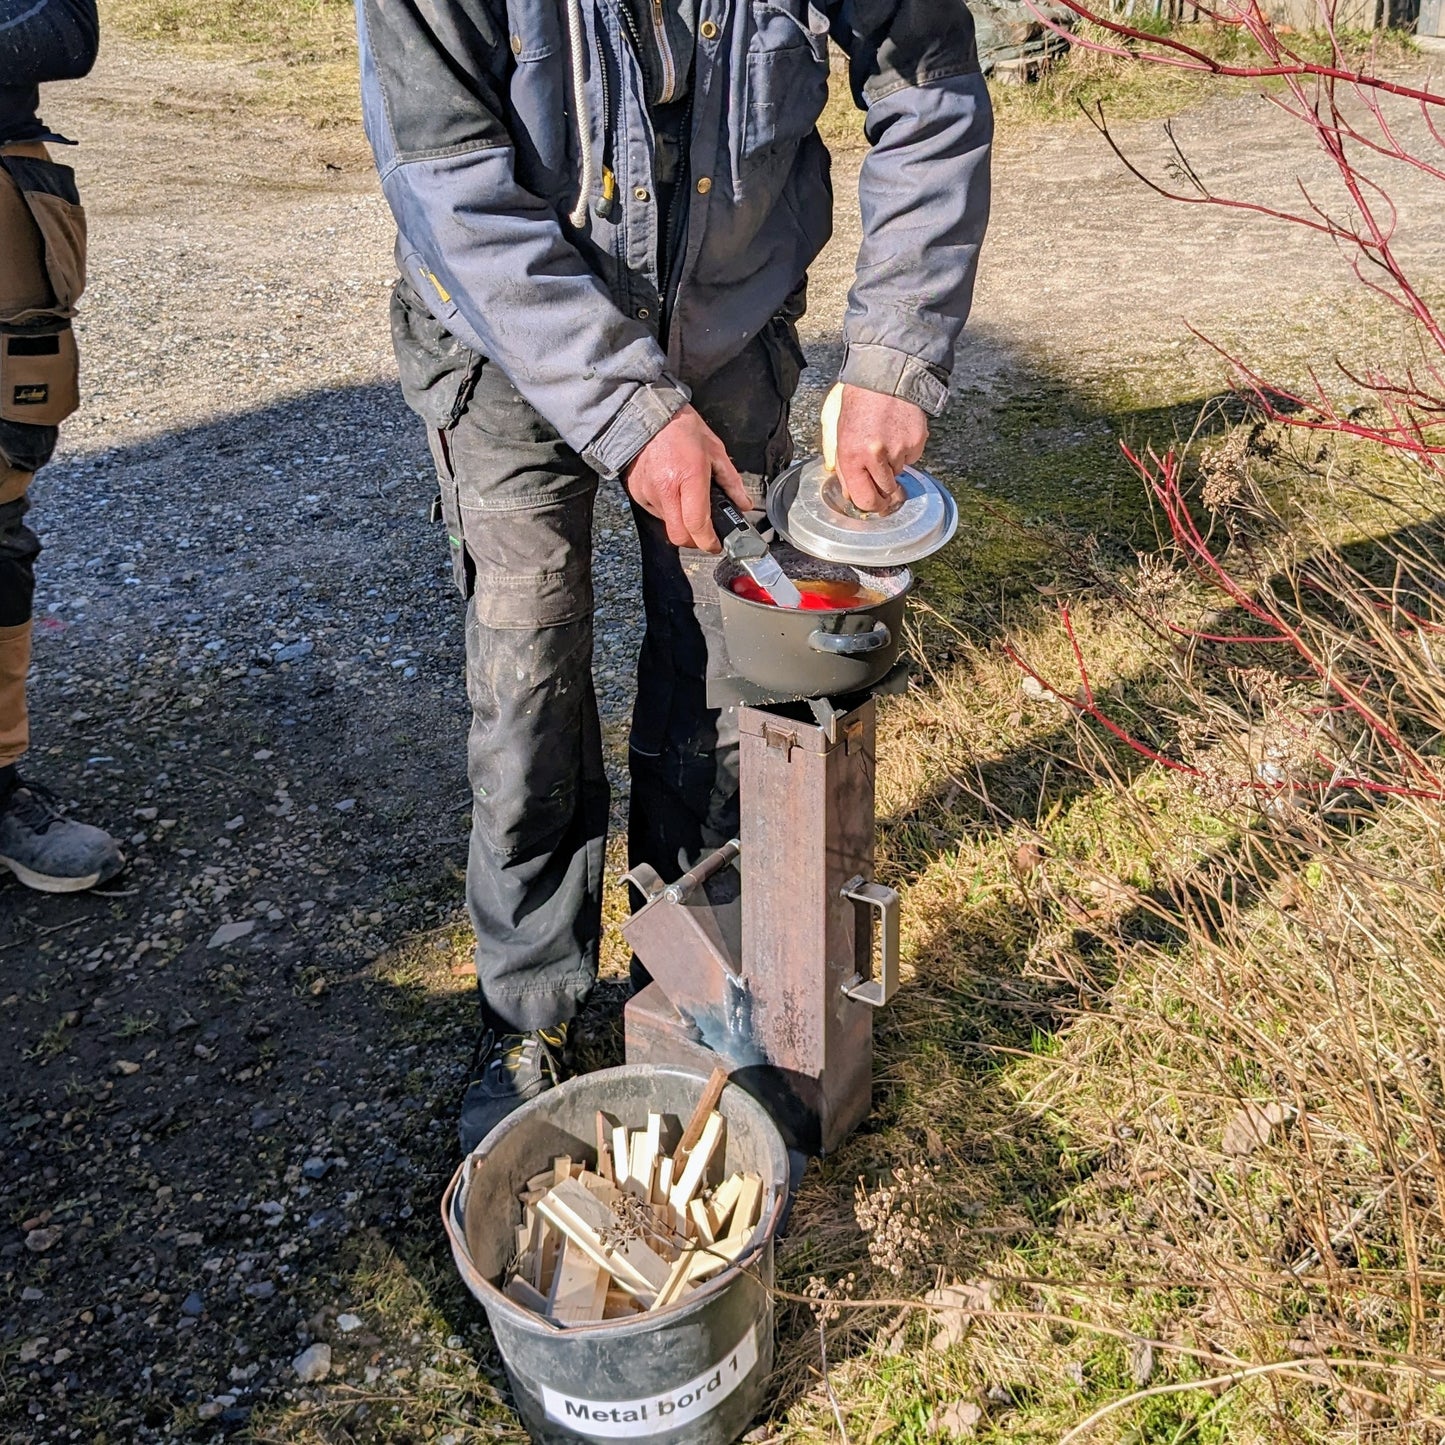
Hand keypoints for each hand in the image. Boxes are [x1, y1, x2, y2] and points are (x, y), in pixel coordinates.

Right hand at [625, 405, 751, 551]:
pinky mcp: (636, 493)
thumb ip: (731, 482)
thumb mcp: (715, 451)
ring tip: (686, 499)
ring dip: (681, 521)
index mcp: (689, 476)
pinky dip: (667, 510)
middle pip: (679, 536)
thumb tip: (743, 504)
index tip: (715, 544)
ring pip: (668, 525)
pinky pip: (655, 512)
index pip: (697, 524)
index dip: (708, 542)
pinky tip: (671, 491)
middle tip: (704, 532)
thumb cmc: (682, 429)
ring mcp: (648, 492)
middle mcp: (666, 489)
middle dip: (694, 540)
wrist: (648, 415)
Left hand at [820, 382, 928, 513]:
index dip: (871, 505)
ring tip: (887, 439)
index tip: (875, 505)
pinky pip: (912, 458)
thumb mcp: (839, 432)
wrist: (885, 375)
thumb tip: (850, 493)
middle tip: (885, 480)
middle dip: (886, 490)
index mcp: (851, 456)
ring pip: (899, 473)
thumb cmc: (859, 402)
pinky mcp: (917, 441)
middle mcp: (875, 456)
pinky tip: (899, 432)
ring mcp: (898, 450)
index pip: (864, 499)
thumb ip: (843, 465)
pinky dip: (907, 451)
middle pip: (886, 492)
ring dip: (894, 465)